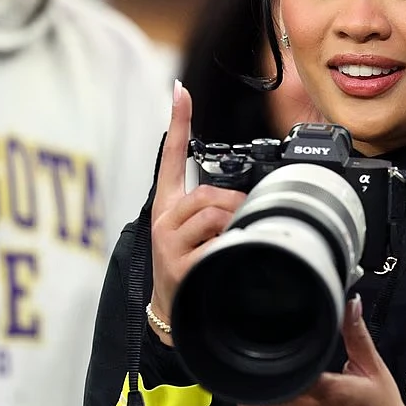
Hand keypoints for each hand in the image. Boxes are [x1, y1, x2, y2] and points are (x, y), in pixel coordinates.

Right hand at [149, 81, 246, 345]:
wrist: (173, 314)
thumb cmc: (187, 267)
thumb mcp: (194, 232)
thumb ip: (212, 208)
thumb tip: (240, 195)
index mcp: (168, 205)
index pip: (170, 156)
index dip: (177, 122)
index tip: (180, 91)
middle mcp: (164, 220)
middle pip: (206, 192)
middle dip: (233, 205)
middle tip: (242, 224)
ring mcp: (169, 244)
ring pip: (212, 213)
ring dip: (233, 226)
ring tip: (233, 244)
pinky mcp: (179, 266)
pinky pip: (215, 244)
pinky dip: (229, 249)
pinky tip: (225, 261)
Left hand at [238, 295, 405, 405]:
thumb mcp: (372, 367)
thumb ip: (357, 334)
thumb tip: (351, 304)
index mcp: (329, 392)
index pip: (290, 370)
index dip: (280, 353)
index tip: (281, 340)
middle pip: (270, 385)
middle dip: (269, 367)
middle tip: (277, 352)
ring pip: (260, 405)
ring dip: (262, 386)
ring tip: (272, 371)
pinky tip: (267, 392)